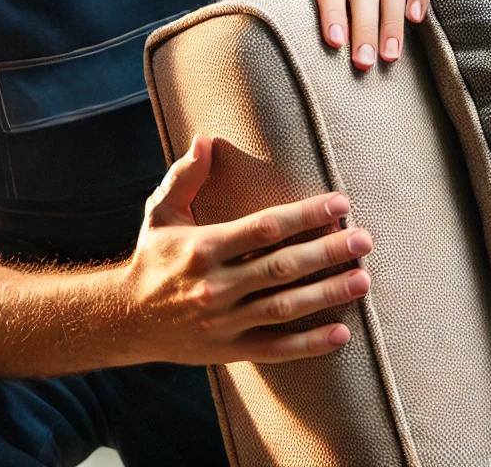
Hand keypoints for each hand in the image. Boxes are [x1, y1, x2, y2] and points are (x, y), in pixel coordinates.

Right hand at [124, 136, 372, 364]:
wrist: (127, 320)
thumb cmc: (153, 257)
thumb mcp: (160, 212)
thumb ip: (184, 176)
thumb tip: (205, 139)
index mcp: (203, 247)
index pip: (264, 227)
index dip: (304, 214)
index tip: (340, 203)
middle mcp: (216, 285)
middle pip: (282, 267)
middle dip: (327, 252)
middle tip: (364, 240)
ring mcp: (225, 322)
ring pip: (285, 307)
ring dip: (327, 294)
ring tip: (363, 279)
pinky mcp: (230, 351)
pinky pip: (276, 349)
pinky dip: (309, 344)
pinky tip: (342, 334)